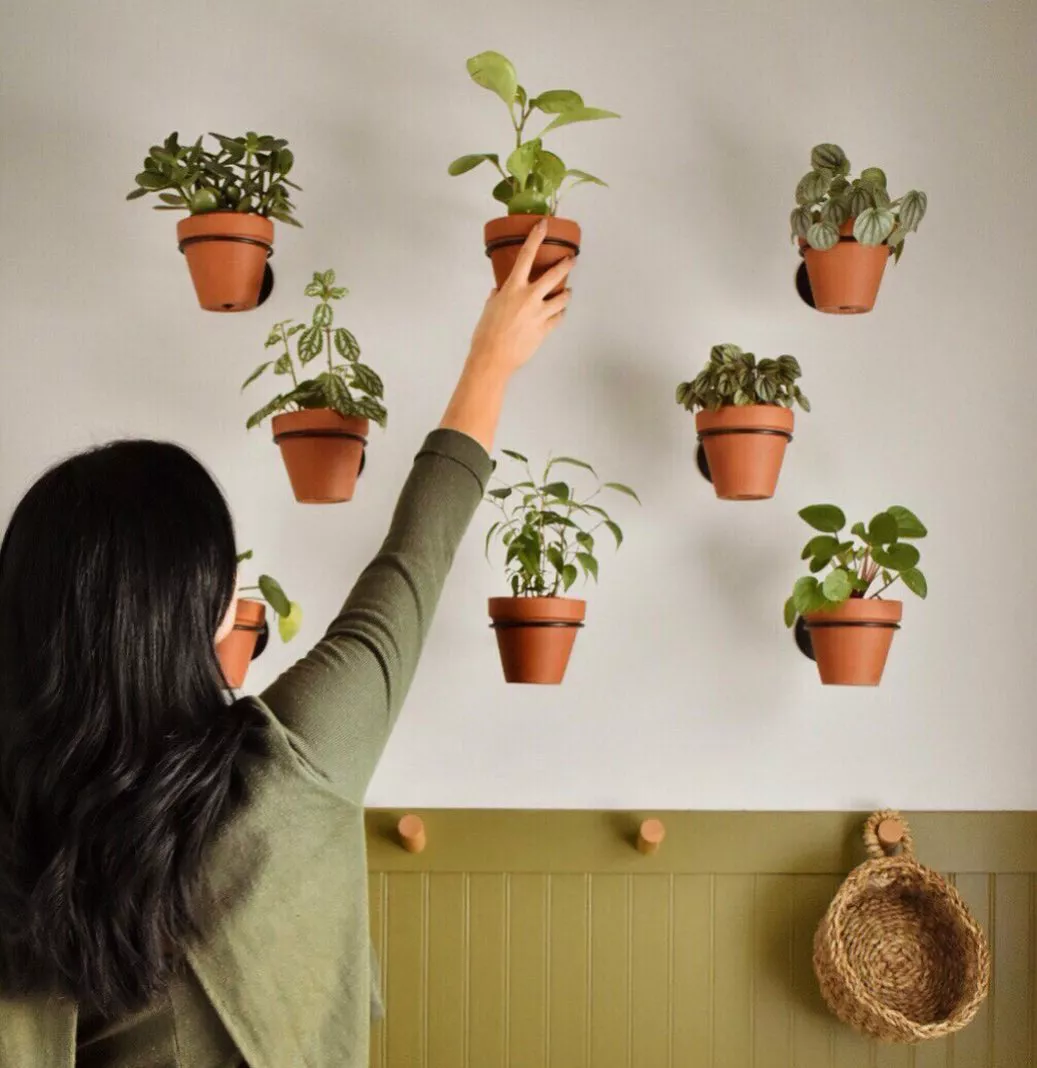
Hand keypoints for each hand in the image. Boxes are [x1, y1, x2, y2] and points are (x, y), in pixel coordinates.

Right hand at [467, 219, 574, 379]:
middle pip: (554, 275)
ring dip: (567, 293)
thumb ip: (496, 297)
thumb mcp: (489, 309)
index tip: (544, 225)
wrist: (493, 357)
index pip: (526, 255)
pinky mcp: (545, 329)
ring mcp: (540, 313)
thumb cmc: (486, 333)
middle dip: (566, 265)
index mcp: (513, 288)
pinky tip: (560, 312)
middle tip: (572, 259)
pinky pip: (558, 317)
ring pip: (562, 298)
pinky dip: (560, 313)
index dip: (536, 237)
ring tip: (568, 291)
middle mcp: (529, 297)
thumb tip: (498, 293)